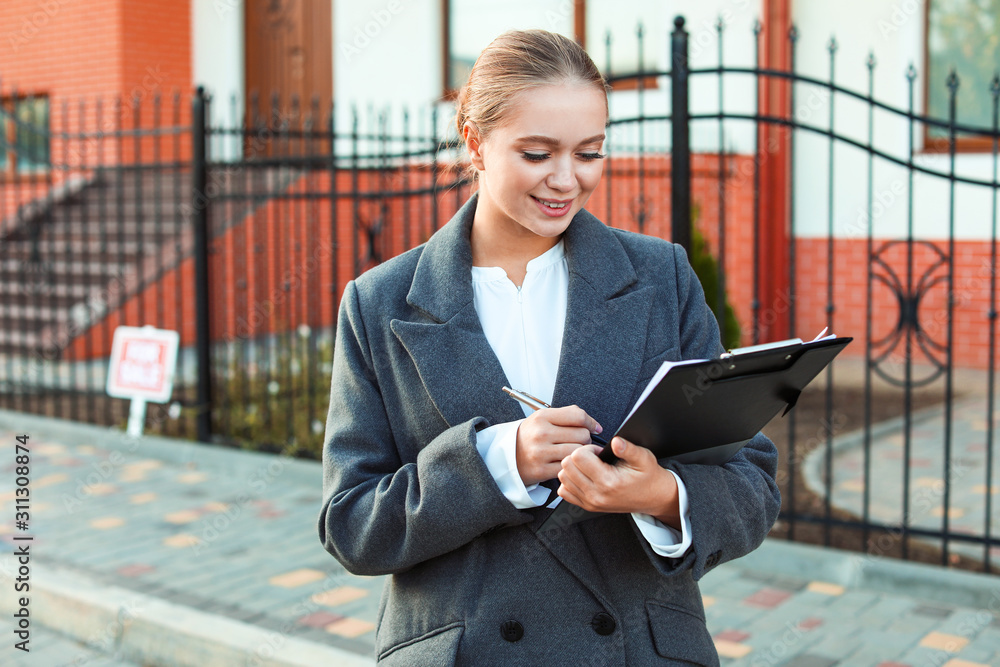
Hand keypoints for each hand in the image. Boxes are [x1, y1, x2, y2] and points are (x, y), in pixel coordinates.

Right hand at [515, 406, 602, 486]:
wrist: (507, 456)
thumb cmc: (530, 436)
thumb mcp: (543, 418)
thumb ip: (567, 416)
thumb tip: (595, 426)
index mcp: (542, 417)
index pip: (578, 416)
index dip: (590, 422)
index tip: (593, 428)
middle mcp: (541, 433)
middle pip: (582, 434)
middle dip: (585, 439)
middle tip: (577, 442)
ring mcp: (541, 452)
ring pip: (578, 451)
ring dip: (580, 453)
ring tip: (572, 452)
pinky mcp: (542, 470)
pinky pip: (569, 467)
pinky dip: (571, 465)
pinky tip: (566, 463)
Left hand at [557, 436, 680, 529]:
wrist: (654, 497)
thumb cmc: (648, 476)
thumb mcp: (643, 458)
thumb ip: (628, 449)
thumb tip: (616, 442)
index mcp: (608, 482)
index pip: (578, 456)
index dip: (588, 448)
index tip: (599, 452)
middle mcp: (596, 495)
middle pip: (566, 466)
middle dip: (578, 456)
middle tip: (594, 458)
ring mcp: (590, 502)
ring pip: (563, 478)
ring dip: (573, 468)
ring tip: (590, 466)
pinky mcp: (587, 506)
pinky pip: (564, 491)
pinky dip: (570, 481)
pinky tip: (584, 476)